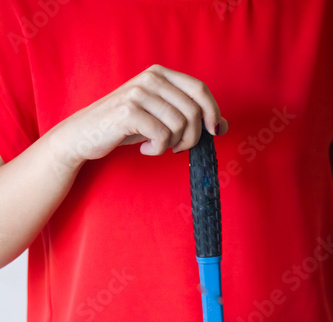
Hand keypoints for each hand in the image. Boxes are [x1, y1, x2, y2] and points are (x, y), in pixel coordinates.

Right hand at [54, 64, 227, 162]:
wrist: (85, 135)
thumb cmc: (126, 127)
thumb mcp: (160, 118)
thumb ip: (189, 117)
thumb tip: (223, 126)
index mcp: (160, 74)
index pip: (199, 89)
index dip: (213, 111)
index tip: (215, 132)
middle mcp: (150, 78)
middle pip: (193, 111)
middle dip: (193, 137)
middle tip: (178, 148)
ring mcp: (139, 93)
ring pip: (180, 124)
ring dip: (173, 144)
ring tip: (158, 146)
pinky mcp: (129, 112)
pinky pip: (162, 136)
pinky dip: (158, 149)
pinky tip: (146, 150)